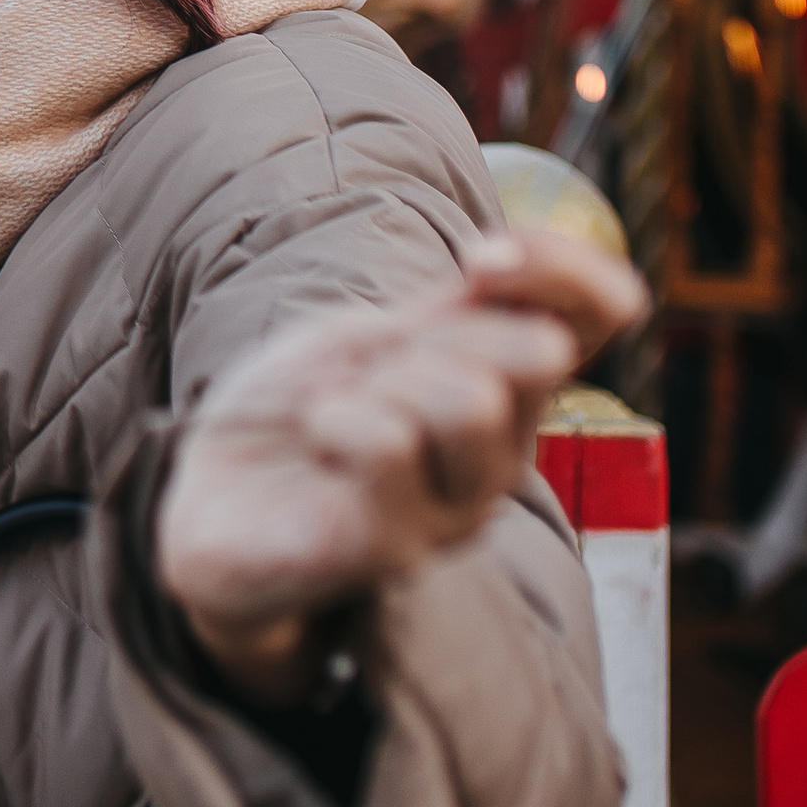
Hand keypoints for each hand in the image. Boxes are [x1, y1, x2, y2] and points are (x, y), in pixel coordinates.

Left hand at [154, 228, 647, 704]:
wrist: (211, 504)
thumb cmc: (297, 410)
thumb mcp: (373, 336)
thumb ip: (451, 314)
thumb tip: (506, 269)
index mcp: (503, 388)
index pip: (595, 318)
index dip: (566, 270)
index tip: (481, 258)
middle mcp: (500, 454)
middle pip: (535, 353)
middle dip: (436, 334)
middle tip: (366, 369)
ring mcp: (457, 509)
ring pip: (469, 400)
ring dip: (384, 384)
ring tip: (337, 415)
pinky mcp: (400, 549)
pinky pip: (392, 444)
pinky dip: (337, 419)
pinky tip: (318, 442)